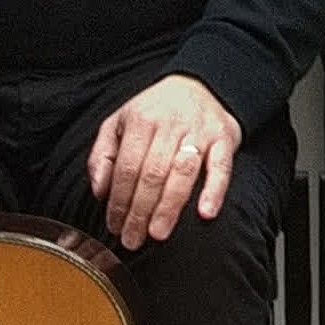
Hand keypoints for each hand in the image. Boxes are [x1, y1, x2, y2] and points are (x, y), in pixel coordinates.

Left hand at [88, 73, 237, 245]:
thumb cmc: (155, 111)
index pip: (126, 167)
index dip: (118, 200)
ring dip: (169, 207)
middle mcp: (170, 124)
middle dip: (139, 211)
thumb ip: (103, 154)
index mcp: (141, 120)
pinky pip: (221, 167)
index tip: (114, 225)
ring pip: (182, 173)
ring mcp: (199, 131)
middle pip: (152, 174)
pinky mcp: (224, 138)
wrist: (199, 84)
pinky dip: (214, 191)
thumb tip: (100, 191)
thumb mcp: (120, 122)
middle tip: (132, 239)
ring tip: (158, 233)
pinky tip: (205, 213)